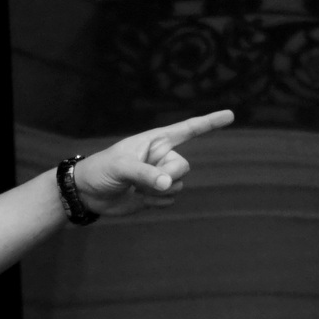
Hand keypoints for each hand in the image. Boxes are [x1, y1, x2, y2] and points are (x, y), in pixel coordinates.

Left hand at [72, 109, 234, 217]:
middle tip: (143, 181)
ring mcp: (160, 176)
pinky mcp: (156, 194)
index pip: (188, 129)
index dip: (210, 122)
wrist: (88, 193)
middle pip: (183, 166)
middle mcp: (161, 156)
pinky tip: (139, 199)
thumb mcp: (121, 167)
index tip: (231, 115)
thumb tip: (168, 184)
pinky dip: (157, 203)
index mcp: (155, 140)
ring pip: (178, 185)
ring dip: (159, 192)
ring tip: (135, 189)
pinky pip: (170, 200)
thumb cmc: (101, 170)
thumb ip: (146, 174)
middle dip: (167, 176)